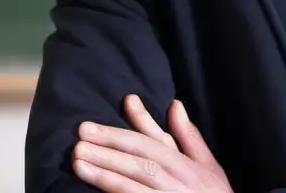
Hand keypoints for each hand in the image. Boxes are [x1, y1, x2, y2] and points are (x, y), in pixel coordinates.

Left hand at [72, 93, 232, 192]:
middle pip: (141, 158)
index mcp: (186, 165)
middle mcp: (177, 180)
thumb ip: (188, 136)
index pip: (158, 139)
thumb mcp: (207, 164)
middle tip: (81, 134)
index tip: (124, 100)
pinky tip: (96, 186)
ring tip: (78, 160)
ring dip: (105, 170)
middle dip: (110, 145)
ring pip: (134, 181)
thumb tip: (175, 104)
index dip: (140, 119)